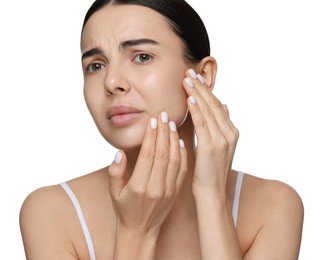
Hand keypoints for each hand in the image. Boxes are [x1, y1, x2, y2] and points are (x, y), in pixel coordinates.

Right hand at [107, 112, 187, 236]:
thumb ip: (115, 172)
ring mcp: (168, 189)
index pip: (148, 155)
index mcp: (139, 186)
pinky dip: (183, 154)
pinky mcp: (176, 191)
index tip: (152, 120)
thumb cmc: (124, 209)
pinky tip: (180, 141)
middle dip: (164, 131)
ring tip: (171, 123)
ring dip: (174, 139)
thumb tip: (119, 153)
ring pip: (175, 159)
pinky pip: (182, 169)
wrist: (141, 231)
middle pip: (163, 153)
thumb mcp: (113, 192)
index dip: (151, 136)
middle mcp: (156, 187)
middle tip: (164, 114)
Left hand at [183, 69, 238, 197]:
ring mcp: (222, 140)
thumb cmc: (211, 170)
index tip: (196, 78)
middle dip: (201, 87)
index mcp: (232, 132)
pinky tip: (189, 99)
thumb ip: (221, 125)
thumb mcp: (219, 145)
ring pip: (208, 111)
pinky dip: (196, 110)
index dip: (206, 91)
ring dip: (197, 94)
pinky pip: (203, 124)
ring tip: (187, 80)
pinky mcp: (211, 147)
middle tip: (190, 72)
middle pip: (214, 104)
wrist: (212, 193)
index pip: (218, 105)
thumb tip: (223, 106)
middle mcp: (230, 133)